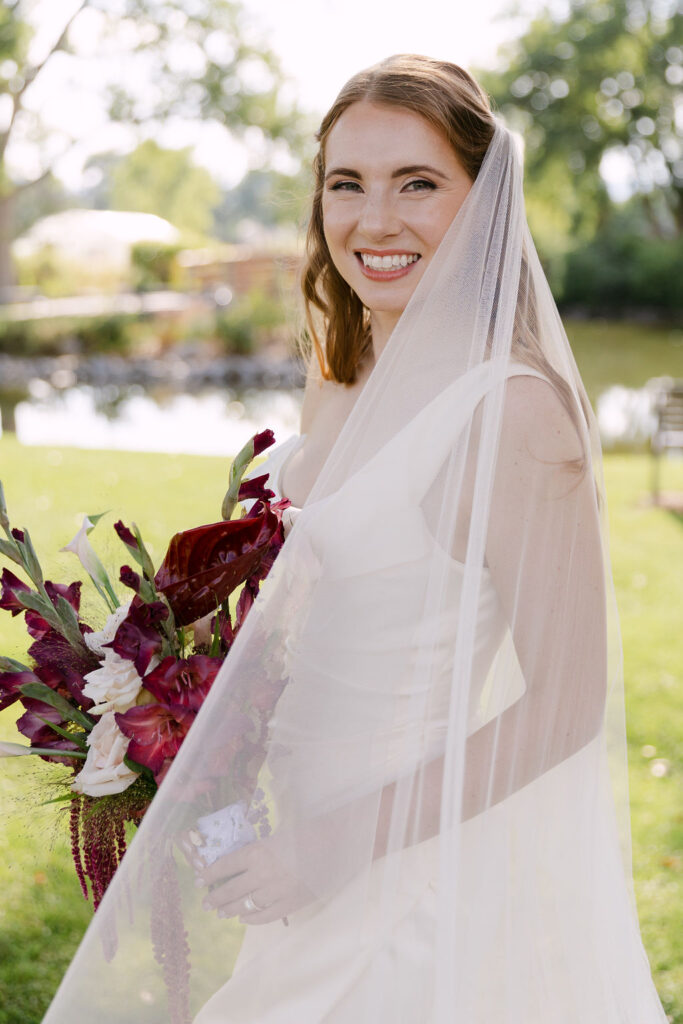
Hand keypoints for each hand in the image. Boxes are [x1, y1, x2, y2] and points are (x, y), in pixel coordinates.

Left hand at [195, 830, 316, 924]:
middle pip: (232, 889)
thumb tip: (240, 863)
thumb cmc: (308, 830)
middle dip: (216, 898)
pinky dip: (253, 919)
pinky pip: (267, 916)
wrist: (338, 841)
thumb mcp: (277, 835)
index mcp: (258, 851)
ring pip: (247, 905)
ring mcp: (277, 891)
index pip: (225, 866)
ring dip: (231, 910)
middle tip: (206, 904)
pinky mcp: (292, 903)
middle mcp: (263, 873)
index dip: (209, 874)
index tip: (198, 880)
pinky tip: (245, 919)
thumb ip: (259, 850)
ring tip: (221, 913)